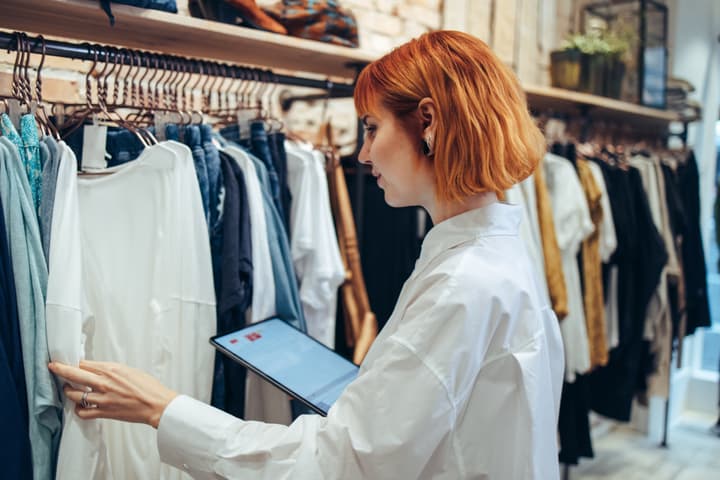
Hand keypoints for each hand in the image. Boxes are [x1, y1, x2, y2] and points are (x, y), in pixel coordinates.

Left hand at [48, 360, 178, 427]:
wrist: (157, 404)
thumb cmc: (148, 387)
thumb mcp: (130, 370)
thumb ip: (112, 370)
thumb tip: (99, 371)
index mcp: (112, 369)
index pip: (85, 364)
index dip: (74, 362)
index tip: (68, 362)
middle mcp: (104, 383)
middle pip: (74, 374)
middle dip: (60, 369)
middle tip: (53, 367)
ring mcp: (102, 398)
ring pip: (74, 394)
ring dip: (68, 391)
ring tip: (67, 390)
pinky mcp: (104, 412)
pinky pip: (82, 412)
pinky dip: (78, 409)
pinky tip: (79, 406)